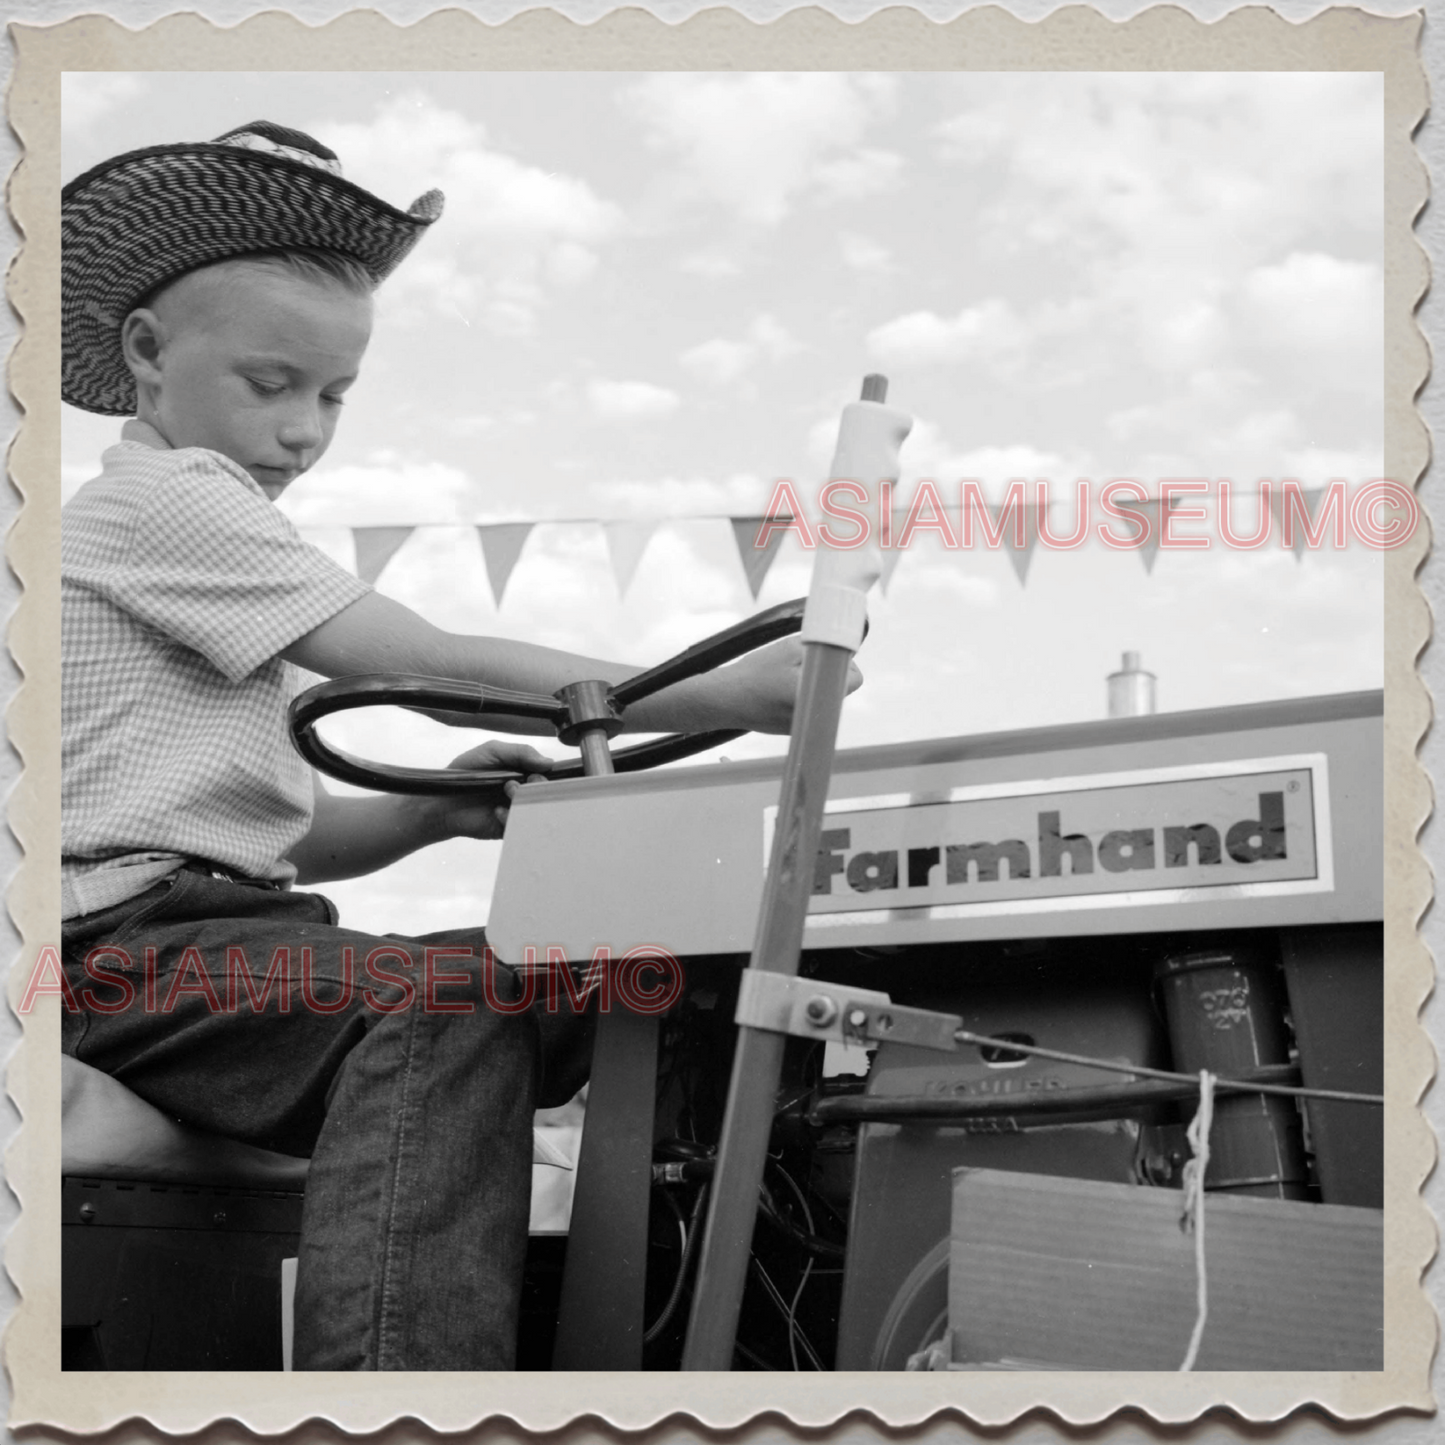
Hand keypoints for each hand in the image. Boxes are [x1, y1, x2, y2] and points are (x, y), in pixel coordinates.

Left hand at [441, 740, 554, 839]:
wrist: (441, 802)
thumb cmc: (464, 774)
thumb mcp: (492, 752)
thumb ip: (520, 751)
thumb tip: (549, 762)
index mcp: (522, 773)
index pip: (547, 775)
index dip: (548, 774)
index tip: (540, 772)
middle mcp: (523, 793)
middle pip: (548, 793)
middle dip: (538, 786)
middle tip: (523, 782)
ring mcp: (516, 811)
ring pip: (537, 811)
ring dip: (524, 800)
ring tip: (507, 792)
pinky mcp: (508, 829)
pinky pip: (521, 827)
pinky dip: (511, 817)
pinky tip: (496, 811)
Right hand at [714, 638, 863, 734]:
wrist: (723, 699)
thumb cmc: (755, 672)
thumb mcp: (790, 648)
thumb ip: (821, 646)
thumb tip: (841, 650)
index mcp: (816, 696)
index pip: (855, 680)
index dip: (844, 664)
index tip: (826, 657)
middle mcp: (812, 716)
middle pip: (838, 690)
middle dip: (826, 675)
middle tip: (800, 663)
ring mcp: (801, 725)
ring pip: (820, 699)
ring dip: (812, 685)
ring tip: (784, 676)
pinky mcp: (789, 730)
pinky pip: (805, 708)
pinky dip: (798, 697)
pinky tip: (776, 689)